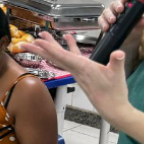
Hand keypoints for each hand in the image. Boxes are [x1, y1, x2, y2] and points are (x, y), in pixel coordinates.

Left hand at [21, 32, 135, 129]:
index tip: (37, 41)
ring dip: (51, 46)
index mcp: (82, 68)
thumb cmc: (115, 93)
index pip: (62, 56)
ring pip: (60, 56)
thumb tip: (118, 54)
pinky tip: (68, 38)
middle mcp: (76, 69)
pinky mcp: (82, 72)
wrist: (113, 108)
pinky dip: (68, 47)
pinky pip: (70, 57)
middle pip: (54, 57)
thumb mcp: (117, 75)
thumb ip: (117, 62)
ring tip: (42, 35)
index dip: (49, 48)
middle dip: (39, 49)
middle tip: (24, 42)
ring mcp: (77, 71)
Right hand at [99, 0, 143, 54]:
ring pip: (106, 11)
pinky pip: (101, 20)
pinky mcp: (103, 23)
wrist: (126, 45)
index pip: (126, 0)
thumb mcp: (138, 29)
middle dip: (117, 6)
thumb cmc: (132, 33)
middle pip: (114, 4)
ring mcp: (109, 16)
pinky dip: (103, 23)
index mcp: (126, 8)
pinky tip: (106, 28)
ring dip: (109, 15)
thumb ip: (140, 24)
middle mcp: (116, 10)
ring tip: (113, 21)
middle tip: (120, 9)